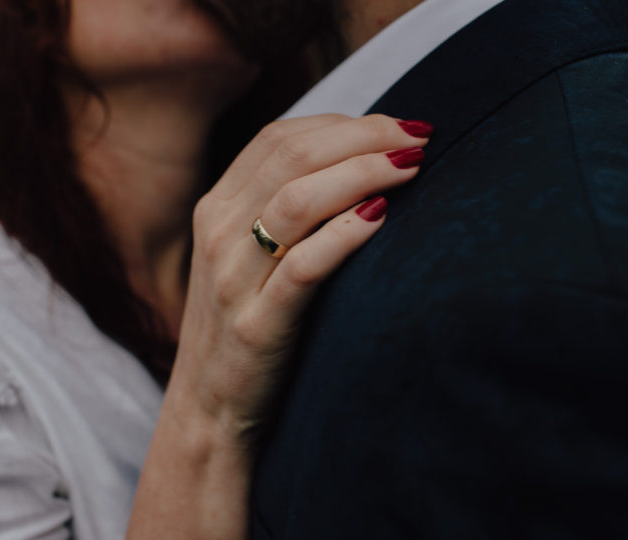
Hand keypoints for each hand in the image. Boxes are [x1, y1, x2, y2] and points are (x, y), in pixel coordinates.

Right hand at [170, 114, 431, 443]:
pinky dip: (346, 234)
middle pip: (293, 156)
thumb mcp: (245, 254)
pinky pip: (304, 265)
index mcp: (216, 207)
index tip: (396, 126)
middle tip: (419, 137)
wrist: (208, 404)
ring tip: (411, 168)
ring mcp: (233, 278)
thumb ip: (281, 207)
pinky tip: (382, 218)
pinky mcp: (256, 324)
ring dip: (363, 173)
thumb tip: (359, 160)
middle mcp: (219, 232)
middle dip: (365, 136)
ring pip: (298, 200)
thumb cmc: (245, 318)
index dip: (344, 122)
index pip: (280, 138)